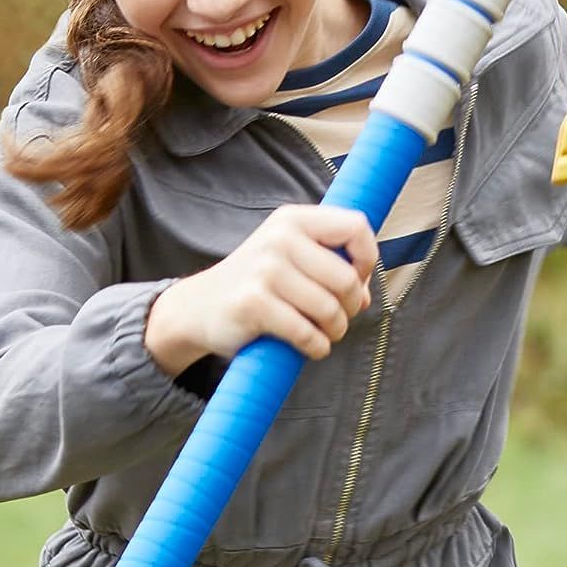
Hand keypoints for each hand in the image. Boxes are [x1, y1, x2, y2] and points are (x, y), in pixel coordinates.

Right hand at [146, 205, 376, 372]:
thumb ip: (330, 266)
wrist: (199, 307)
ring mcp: (265, 269)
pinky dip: (316, 346)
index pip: (356, 227)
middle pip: (346, 278)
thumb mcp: (290, 259)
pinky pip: (306, 333)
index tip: (355, 281)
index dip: (367, 260)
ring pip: (329, 309)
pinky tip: (310, 346)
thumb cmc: (256, 284)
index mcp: (294, 220)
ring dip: (335, 331)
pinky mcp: (254, 303)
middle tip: (337, 317)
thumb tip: (364, 295)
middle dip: (351, 307)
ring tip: (324, 333)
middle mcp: (280, 238)